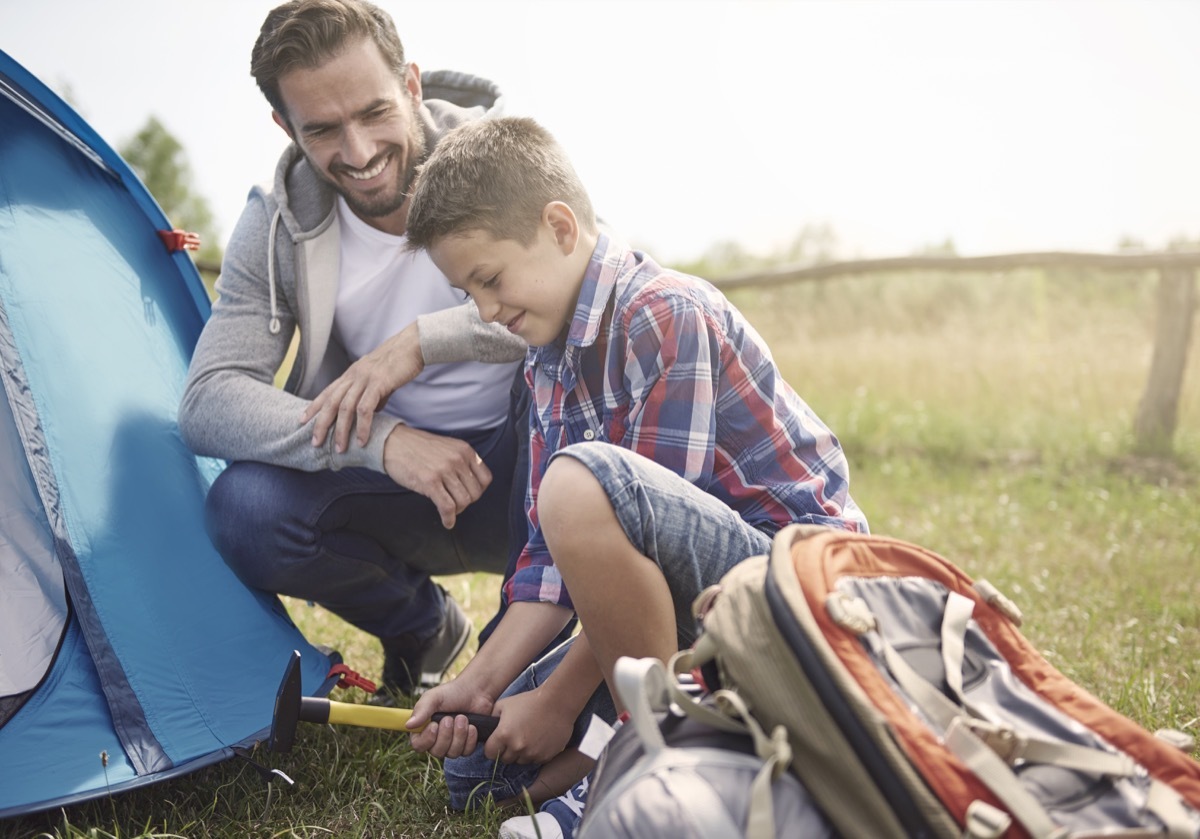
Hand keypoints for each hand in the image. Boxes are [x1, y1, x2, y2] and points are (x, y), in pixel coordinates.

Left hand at [301, 322, 424, 451]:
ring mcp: (365, 379)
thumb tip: (370, 413)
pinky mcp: (378, 383)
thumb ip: (372, 395)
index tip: (302, 421)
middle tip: (315, 443)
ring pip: (345, 407)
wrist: (413, 345)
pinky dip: (362, 426)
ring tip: (340, 448)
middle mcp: (354, 375)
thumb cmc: (399, 362)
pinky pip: (365, 409)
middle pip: (331, 402)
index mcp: (352, 374)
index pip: (328, 392)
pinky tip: (362, 440)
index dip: (314, 407)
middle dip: (321, 424)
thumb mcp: (379, 379)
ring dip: (341, 430)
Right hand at [383, 425, 491, 527]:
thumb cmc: (418, 448)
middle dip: (466, 503)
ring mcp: (444, 470)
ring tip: (448, 511)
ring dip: (457, 511)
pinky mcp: (430, 482)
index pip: (486, 479)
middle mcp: (458, 459)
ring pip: (463, 501)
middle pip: (475, 493)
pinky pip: (447, 507)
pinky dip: (448, 518)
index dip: (478, 491)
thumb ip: (462, 462)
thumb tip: (471, 486)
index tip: (468, 495)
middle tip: (455, 504)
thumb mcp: (448, 448)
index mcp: (465, 451)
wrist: (393, 442)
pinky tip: (446, 521)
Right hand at [408, 678, 495, 759]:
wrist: (476, 691)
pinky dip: (470, 738)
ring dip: (459, 734)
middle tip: (450, 718)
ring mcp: (452, 744)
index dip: (426, 739)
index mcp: (424, 728)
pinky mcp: (466, 746)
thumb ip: (421, 710)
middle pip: (436, 752)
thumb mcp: (434, 697)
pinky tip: (472, 726)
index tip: (434, 725)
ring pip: (452, 753)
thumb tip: (408, 725)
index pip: (418, 745)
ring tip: (463, 718)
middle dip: (446, 735)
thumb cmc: (452, 693)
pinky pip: (466, 752)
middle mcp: (436, 739)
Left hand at [484, 687, 575, 766]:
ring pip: (520, 761)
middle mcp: (517, 747)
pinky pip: (535, 760)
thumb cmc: (530, 701)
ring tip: (528, 737)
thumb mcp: (505, 704)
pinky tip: (538, 739)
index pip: (489, 753)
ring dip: (521, 753)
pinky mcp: (545, 756)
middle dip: (507, 750)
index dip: (492, 747)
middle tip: (515, 737)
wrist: (557, 702)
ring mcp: (532, 753)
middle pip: (505, 759)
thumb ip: (491, 718)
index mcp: (504, 734)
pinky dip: (535, 753)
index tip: (498, 742)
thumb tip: (486, 728)